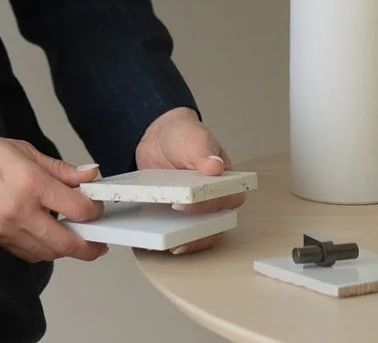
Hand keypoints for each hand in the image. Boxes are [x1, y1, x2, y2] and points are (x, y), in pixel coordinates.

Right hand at [0, 117, 107, 263]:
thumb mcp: (23, 149)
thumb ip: (59, 168)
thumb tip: (87, 175)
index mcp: (29, 183)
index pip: (76, 207)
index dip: (94, 209)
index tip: (97, 205)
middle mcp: (19, 212)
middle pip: (66, 243)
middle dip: (89, 246)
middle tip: (99, 240)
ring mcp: (6, 231)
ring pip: (48, 255)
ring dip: (66, 250)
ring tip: (75, 238)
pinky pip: (28, 254)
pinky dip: (43, 251)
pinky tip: (47, 237)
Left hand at [133, 107, 244, 255]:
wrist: (160, 136)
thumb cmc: (185, 136)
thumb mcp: (194, 137)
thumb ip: (204, 151)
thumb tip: (216, 166)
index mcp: (228, 183)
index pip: (225, 202)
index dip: (207, 207)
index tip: (185, 206)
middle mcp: (216, 202)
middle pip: (212, 227)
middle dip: (194, 234)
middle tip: (173, 238)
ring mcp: (197, 214)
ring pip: (195, 236)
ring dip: (179, 241)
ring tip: (158, 242)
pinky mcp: (178, 219)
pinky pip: (176, 233)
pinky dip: (164, 237)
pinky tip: (149, 238)